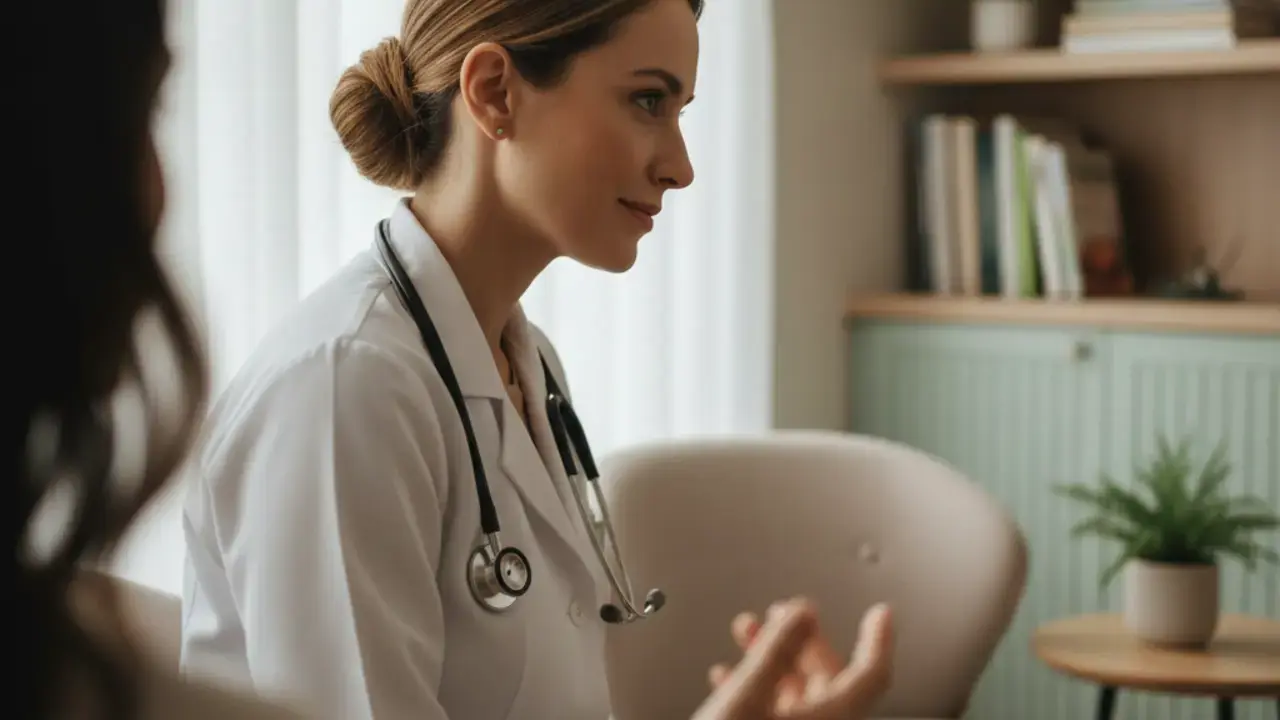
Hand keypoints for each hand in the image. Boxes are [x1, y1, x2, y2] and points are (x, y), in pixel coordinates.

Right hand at [693, 599, 893, 719]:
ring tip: (748, 633)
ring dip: (775, 660)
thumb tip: (802, 614)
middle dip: (803, 641)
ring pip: (799, 696)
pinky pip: (777, 715)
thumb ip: (777, 649)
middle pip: (830, 681)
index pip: (871, 675)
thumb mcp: (747, 695)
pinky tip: (731, 675)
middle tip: (789, 615)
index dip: (878, 640)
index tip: (880, 615)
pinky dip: (759, 687)